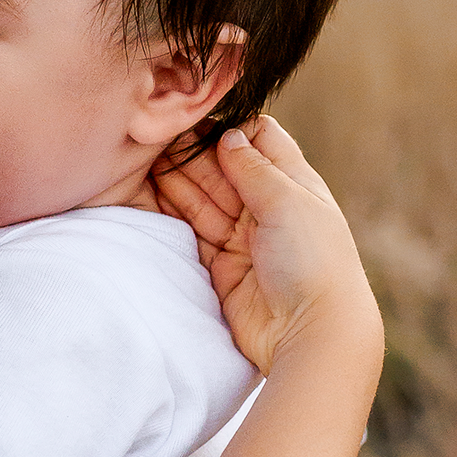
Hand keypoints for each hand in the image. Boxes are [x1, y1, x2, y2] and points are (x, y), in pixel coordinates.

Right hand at [155, 118, 375, 377]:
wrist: (311, 333)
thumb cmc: (313, 261)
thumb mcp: (288, 202)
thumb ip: (253, 168)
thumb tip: (228, 135)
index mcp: (294, 185)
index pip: (260, 141)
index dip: (229, 130)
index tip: (195, 123)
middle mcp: (269, 208)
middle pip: (224, 170)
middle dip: (192, 156)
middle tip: (155, 139)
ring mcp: (245, 238)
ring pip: (204, 200)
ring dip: (176, 181)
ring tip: (143, 161)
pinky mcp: (223, 267)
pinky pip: (193, 232)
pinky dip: (173, 214)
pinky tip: (148, 193)